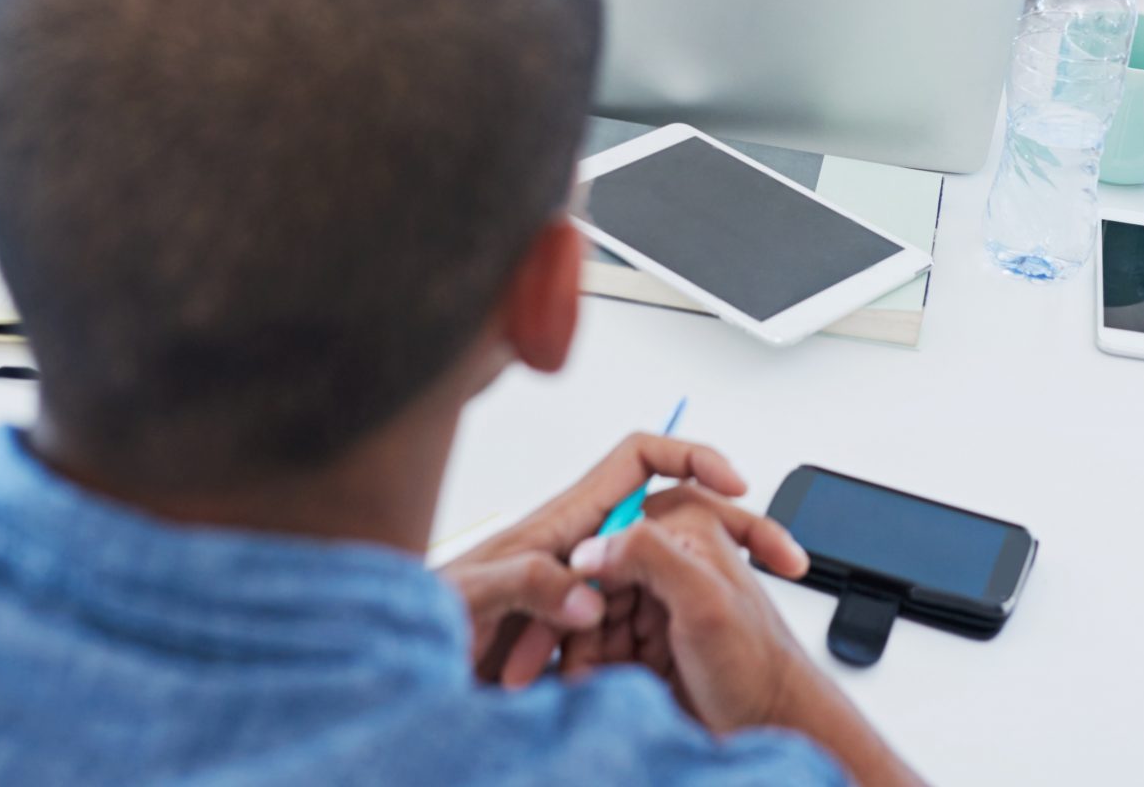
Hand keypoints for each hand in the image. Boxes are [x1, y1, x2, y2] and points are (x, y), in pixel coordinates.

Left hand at [440, 433, 768, 687]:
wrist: (391, 681)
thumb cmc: (418, 627)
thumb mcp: (471, 602)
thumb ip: (527, 586)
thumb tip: (589, 590)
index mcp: (559, 525)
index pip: (639, 459)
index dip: (690, 455)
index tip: (731, 481)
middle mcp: (572, 550)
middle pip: (662, 527)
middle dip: (706, 549)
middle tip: (752, 570)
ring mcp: (573, 591)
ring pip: (644, 591)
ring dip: (656, 625)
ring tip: (637, 661)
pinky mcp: (568, 633)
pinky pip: (622, 635)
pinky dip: (631, 659)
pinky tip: (622, 687)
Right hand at [568, 486, 818, 733]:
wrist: (772, 726)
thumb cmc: (758, 668)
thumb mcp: (705, 601)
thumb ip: (651, 556)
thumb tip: (590, 545)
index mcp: (687, 531)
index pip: (608, 531)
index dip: (584, 570)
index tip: (566, 606)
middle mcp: (669, 563)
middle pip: (594, 576)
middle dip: (579, 620)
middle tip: (568, 653)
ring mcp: (656, 605)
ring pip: (589, 616)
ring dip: (583, 649)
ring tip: (587, 677)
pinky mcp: (646, 643)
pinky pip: (598, 647)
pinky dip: (592, 668)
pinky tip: (597, 685)